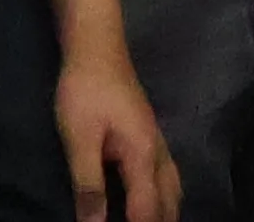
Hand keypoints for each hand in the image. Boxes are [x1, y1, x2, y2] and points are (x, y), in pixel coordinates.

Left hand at [58, 48, 176, 221]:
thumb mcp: (80, 139)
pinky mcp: (149, 134)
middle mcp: (158, 151)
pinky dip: (166, 195)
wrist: (97, 48)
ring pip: (174, 186)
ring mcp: (157, 140)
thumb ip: (88, 185)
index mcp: (143, 155)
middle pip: (170, 200)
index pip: (146, 208)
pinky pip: (168, 174)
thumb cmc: (85, 91)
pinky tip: (157, 197)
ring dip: (168, 211)